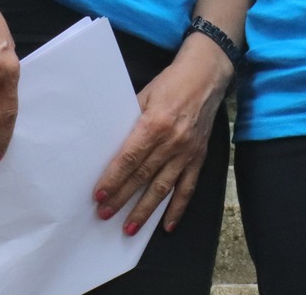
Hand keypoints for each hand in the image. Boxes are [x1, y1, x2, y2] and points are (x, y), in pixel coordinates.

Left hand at [92, 33, 233, 235]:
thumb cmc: (171, 83)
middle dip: (121, 198)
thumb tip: (109, 144)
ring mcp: (187, 152)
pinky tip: (166, 225)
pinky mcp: (199, 158)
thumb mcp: (144, 95)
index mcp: (155, 123)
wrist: (206, 76)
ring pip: (163, 188)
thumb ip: (130, 121)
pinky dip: (177, 209)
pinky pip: (188, 188)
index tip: (98, 194)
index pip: (129, 158)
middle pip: (142, 176)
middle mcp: (172, 142)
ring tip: (128, 228)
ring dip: (145, 210)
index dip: (113, 178)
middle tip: (104, 214)